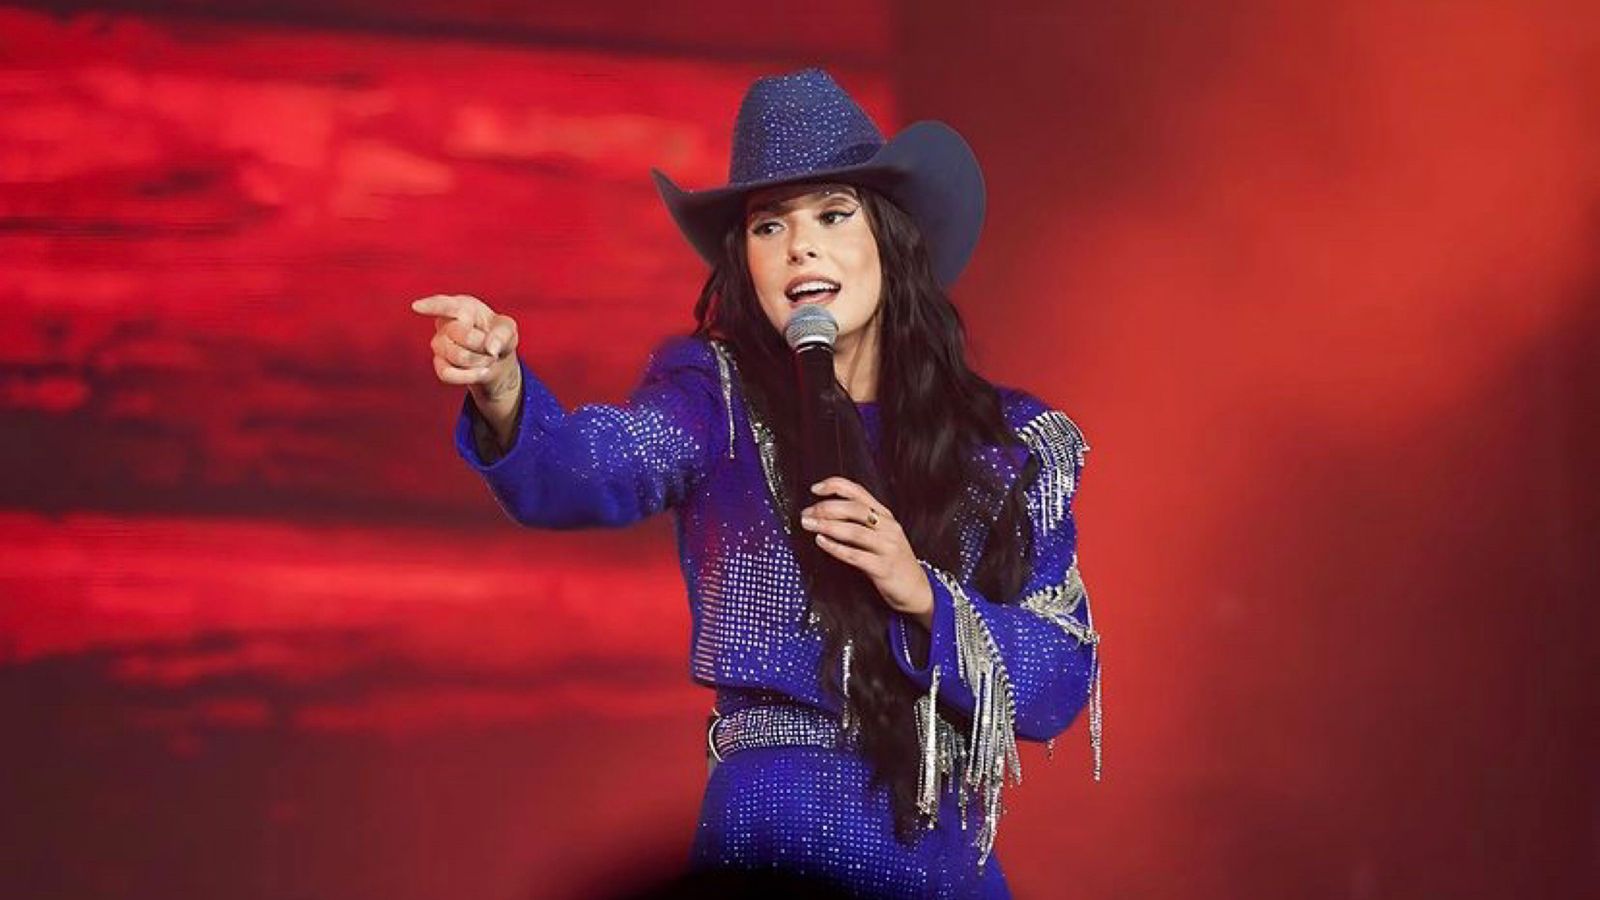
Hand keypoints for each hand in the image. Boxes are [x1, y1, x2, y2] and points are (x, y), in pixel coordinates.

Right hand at [410, 294, 521, 436]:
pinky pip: (447, 374)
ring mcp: (439, 344)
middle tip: (492, 347)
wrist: (495, 358)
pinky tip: (480, 372)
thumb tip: (490, 348)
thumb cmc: (498, 335)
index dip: (431, 306)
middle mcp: (446, 323)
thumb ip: (503, 334)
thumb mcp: (509, 329)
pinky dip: (469, 376)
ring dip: (479, 361)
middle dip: (482, 344)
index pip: (445, 305)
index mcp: (462, 307)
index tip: (417, 306)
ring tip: (487, 358)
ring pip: (456, 355)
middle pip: (459, 334)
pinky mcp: (439, 363)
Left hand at [799, 476, 934, 628]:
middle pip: (854, 509)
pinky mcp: (883, 568)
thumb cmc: (892, 561)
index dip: (836, 486)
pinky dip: (836, 548)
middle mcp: (889, 527)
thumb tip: (825, 512)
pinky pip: (856, 556)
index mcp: (886, 516)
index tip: (815, 489)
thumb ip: (860, 522)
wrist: (917, 590)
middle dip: (826, 508)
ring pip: (854, 531)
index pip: (859, 491)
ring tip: (808, 525)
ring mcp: (888, 547)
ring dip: (827, 526)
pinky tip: (821, 542)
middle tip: (806, 513)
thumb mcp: (881, 535)